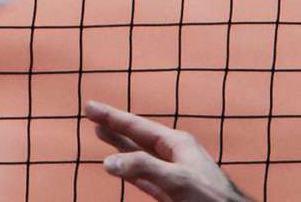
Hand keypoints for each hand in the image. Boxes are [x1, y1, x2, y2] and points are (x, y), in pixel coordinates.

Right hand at [84, 102, 256, 201]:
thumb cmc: (211, 198)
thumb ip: (143, 168)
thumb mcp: (177, 180)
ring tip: (101, 134)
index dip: (112, 117)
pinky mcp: (172, 194)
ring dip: (119, 147)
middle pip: (136, 137)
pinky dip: (130, 171)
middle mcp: (173, 154)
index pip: (137, 126)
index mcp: (177, 143)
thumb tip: (108, 162)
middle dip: (114, 126)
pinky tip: (120, 169)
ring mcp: (173, 174)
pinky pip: (144, 177)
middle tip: (90, 114)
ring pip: (139, 156)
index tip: (89, 107)